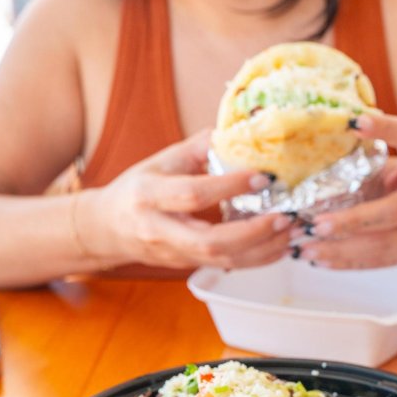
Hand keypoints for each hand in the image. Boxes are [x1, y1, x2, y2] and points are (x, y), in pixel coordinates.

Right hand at [79, 129, 292, 268]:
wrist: (108, 228)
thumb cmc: (138, 188)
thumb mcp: (161, 160)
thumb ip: (199, 147)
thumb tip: (238, 130)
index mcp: (149, 195)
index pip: (193, 194)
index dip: (230, 186)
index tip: (263, 177)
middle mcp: (159, 230)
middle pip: (209, 242)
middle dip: (251, 232)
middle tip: (282, 216)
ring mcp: (173, 254)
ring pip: (221, 260)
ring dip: (261, 249)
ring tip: (289, 231)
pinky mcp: (186, 266)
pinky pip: (225, 266)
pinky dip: (256, 259)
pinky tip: (278, 246)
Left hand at [298, 114, 396, 268]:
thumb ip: (376, 158)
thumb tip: (320, 151)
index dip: (386, 128)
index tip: (356, 122)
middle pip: (393, 211)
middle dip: (352, 221)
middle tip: (316, 224)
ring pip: (384, 246)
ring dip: (341, 250)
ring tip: (308, 248)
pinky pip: (381, 262)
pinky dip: (348, 263)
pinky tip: (322, 260)